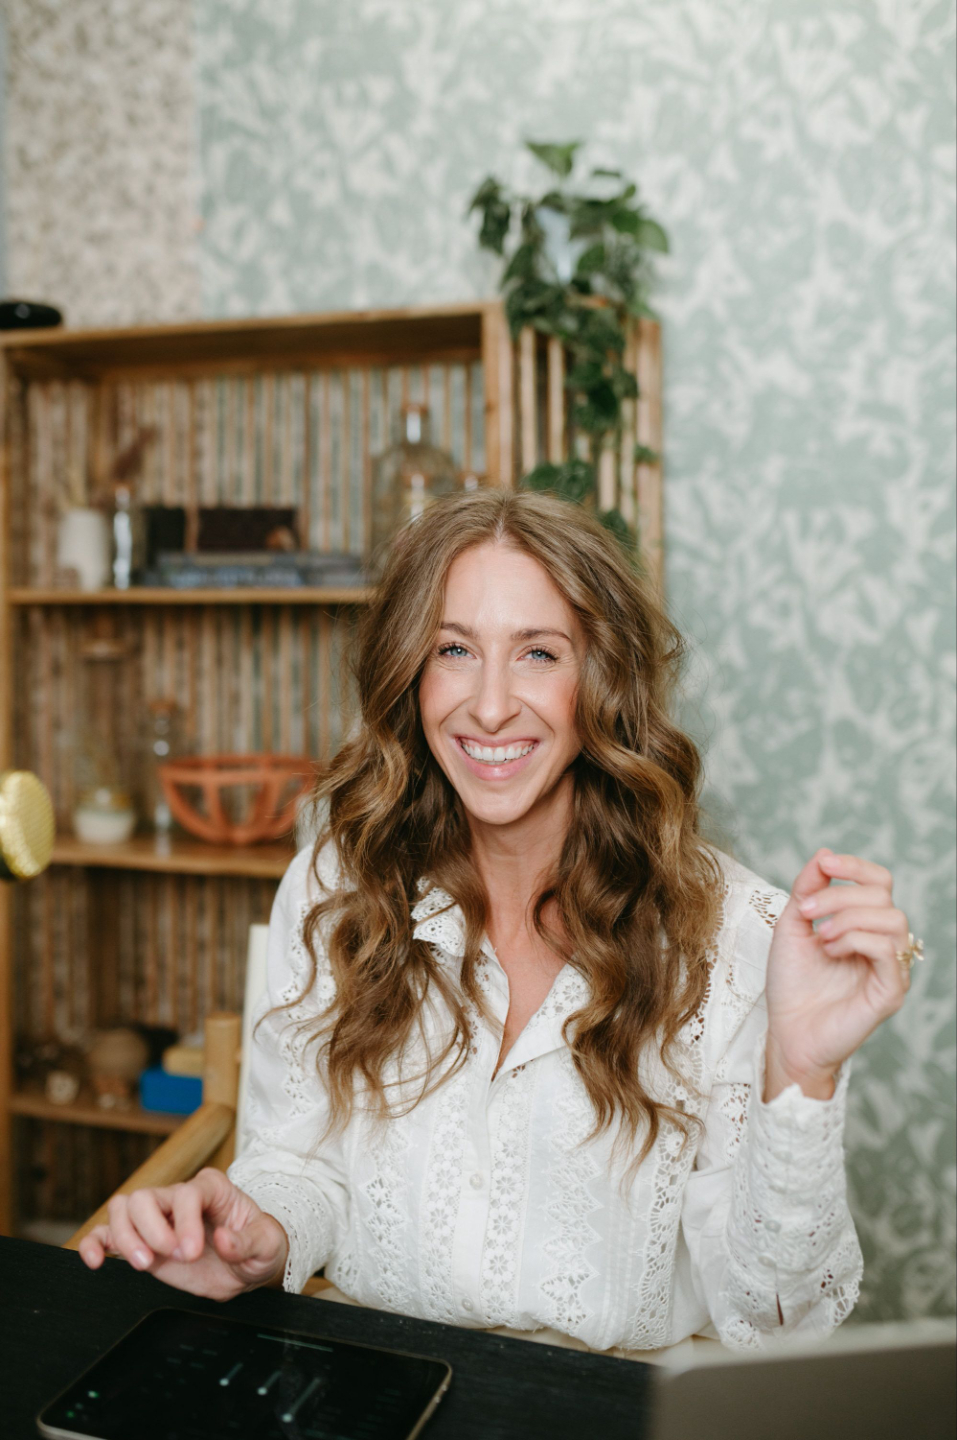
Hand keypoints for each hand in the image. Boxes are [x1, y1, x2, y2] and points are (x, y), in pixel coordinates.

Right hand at [78, 1168, 288, 1300]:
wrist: (247, 1265)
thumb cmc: (259, 1246)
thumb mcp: (267, 1244)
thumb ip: (248, 1242)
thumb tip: (223, 1239)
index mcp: (212, 1188)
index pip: (187, 1193)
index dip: (184, 1222)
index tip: (191, 1252)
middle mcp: (180, 1196)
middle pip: (145, 1196)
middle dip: (153, 1230)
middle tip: (173, 1257)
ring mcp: (158, 1217)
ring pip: (123, 1209)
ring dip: (127, 1238)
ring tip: (145, 1264)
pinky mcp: (142, 1240)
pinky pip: (107, 1233)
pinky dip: (95, 1244)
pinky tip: (95, 1261)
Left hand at [764, 849, 911, 1100]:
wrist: (786, 1031)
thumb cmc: (791, 983)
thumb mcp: (792, 925)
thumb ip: (807, 889)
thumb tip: (824, 854)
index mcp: (863, 924)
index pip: (879, 882)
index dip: (856, 867)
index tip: (826, 865)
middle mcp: (882, 942)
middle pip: (883, 896)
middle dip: (839, 896)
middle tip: (806, 912)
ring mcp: (890, 967)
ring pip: (892, 919)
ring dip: (849, 918)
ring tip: (820, 936)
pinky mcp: (891, 991)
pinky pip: (889, 951)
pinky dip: (856, 940)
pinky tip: (831, 950)